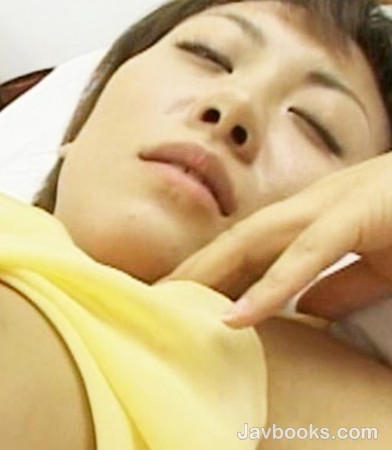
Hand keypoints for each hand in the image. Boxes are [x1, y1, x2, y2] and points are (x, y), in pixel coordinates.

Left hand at [165, 152, 391, 327]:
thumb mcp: (379, 264)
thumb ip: (341, 284)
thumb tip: (304, 309)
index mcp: (314, 215)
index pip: (248, 244)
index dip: (207, 270)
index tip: (173, 300)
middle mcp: (312, 204)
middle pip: (236, 239)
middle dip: (190, 270)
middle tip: (151, 304)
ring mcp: (333, 203)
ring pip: (253, 238)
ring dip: (209, 273)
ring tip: (172, 306)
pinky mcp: (360, 213)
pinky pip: (306, 253)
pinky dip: (269, 286)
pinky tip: (236, 316)